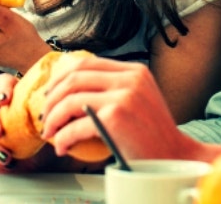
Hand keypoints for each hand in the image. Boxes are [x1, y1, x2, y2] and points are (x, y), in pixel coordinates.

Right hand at [0, 73, 55, 173]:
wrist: (38, 157)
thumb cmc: (40, 134)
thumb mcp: (46, 124)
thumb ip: (43, 117)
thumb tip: (46, 119)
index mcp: (11, 93)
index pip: (2, 82)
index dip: (1, 89)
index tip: (4, 100)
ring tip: (6, 157)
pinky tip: (2, 163)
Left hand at [39, 57, 195, 160]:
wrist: (175, 157)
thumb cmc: (152, 135)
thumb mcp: (138, 99)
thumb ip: (114, 88)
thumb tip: (72, 88)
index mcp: (134, 71)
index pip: (86, 63)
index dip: (61, 78)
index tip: (50, 94)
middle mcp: (129, 78)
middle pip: (74, 78)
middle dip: (52, 98)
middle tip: (45, 115)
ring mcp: (123, 96)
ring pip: (70, 100)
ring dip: (53, 118)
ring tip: (50, 132)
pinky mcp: (116, 117)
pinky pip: (76, 125)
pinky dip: (63, 137)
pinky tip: (62, 147)